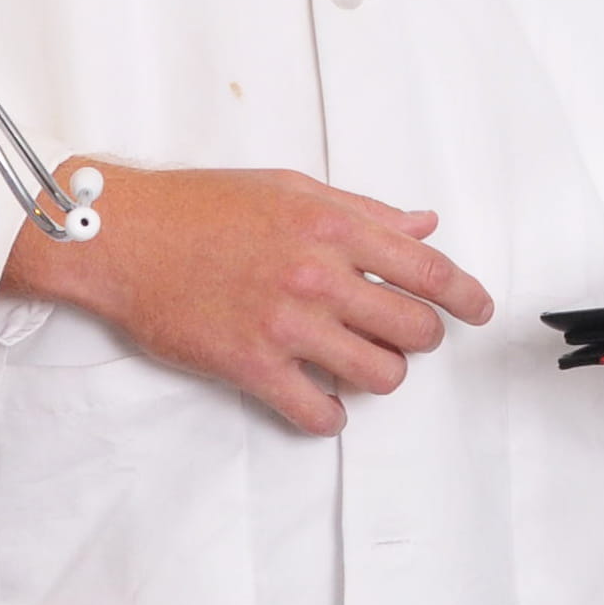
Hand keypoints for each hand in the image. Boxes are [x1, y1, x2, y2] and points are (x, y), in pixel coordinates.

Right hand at [8, 165, 492, 436]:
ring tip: (357, 365)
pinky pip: (317, 412)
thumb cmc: (202, 206)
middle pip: (414, 329)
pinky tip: (319, 399)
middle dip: (419, 338)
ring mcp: (286, 324)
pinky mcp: (251, 365)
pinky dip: (329, 415)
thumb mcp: (290, 189)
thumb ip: (362, 212)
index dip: (466, 296)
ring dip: (379, 376)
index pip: (429, 269)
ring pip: (378, 376)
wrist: (123, 237)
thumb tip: (423, 224)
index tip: (480, 311)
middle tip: (400, 336)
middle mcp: (318, 276)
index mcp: (334, 226)